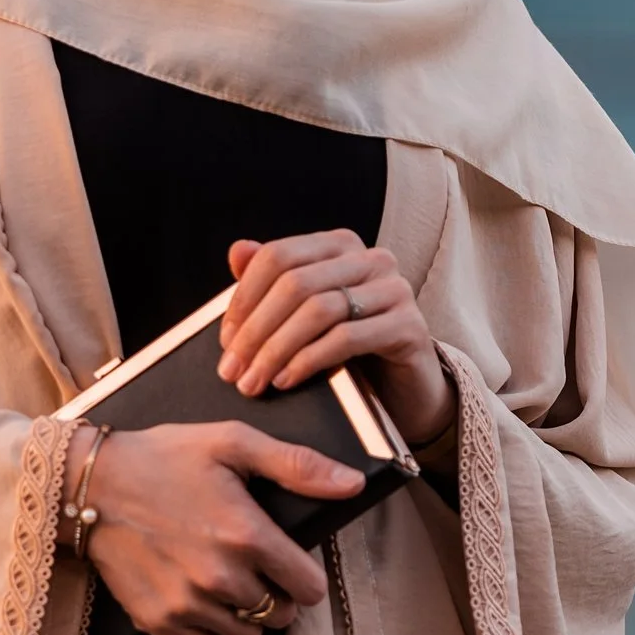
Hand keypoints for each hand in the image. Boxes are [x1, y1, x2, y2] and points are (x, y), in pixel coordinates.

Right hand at [77, 421, 362, 634]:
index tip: (291, 563)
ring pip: (247, 634)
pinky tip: (198, 593)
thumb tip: (352, 483)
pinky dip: (211, 629)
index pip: (308, 589)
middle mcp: (220, 578)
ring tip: (225, 578)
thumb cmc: (164, 457)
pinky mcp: (159, 622)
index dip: (306, 577)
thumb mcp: (233, 444)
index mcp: (246, 535)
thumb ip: (297, 466)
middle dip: (277, 595)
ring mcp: (187, 604)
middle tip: (255, 566)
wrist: (90, 486)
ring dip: (245, 614)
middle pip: (280, 615)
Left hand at [219, 231, 455, 446]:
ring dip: (276, 349)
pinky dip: (308, 360)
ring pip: (318, 310)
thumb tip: (237, 250)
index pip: (279, 257)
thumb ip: (272, 281)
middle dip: (256, 330)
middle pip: (295, 284)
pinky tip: (287, 380)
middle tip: (232, 370)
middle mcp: (370, 258)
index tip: (225, 339)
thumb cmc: (349, 348)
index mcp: (339, 246)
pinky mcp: (409, 325)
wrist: (404, 389)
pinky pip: (346, 338)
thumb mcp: (305, 314)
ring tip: (255, 380)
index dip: (244, 297)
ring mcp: (394, 289)